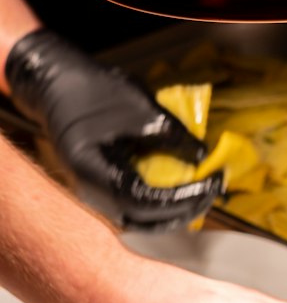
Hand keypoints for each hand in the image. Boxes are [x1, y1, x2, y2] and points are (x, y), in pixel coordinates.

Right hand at [4, 28, 222, 228]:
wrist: (55, 82)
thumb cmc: (92, 90)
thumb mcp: (141, 107)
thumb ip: (173, 136)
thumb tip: (203, 157)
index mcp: (97, 173)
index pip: (148, 202)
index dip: (184, 198)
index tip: (212, 184)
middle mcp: (93, 194)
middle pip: (146, 220)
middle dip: (186, 208)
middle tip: (215, 189)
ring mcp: (96, 195)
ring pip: (141, 220)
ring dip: (175, 211)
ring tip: (202, 192)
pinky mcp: (102, 189)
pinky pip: (135, 209)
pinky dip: (161, 205)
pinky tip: (182, 190)